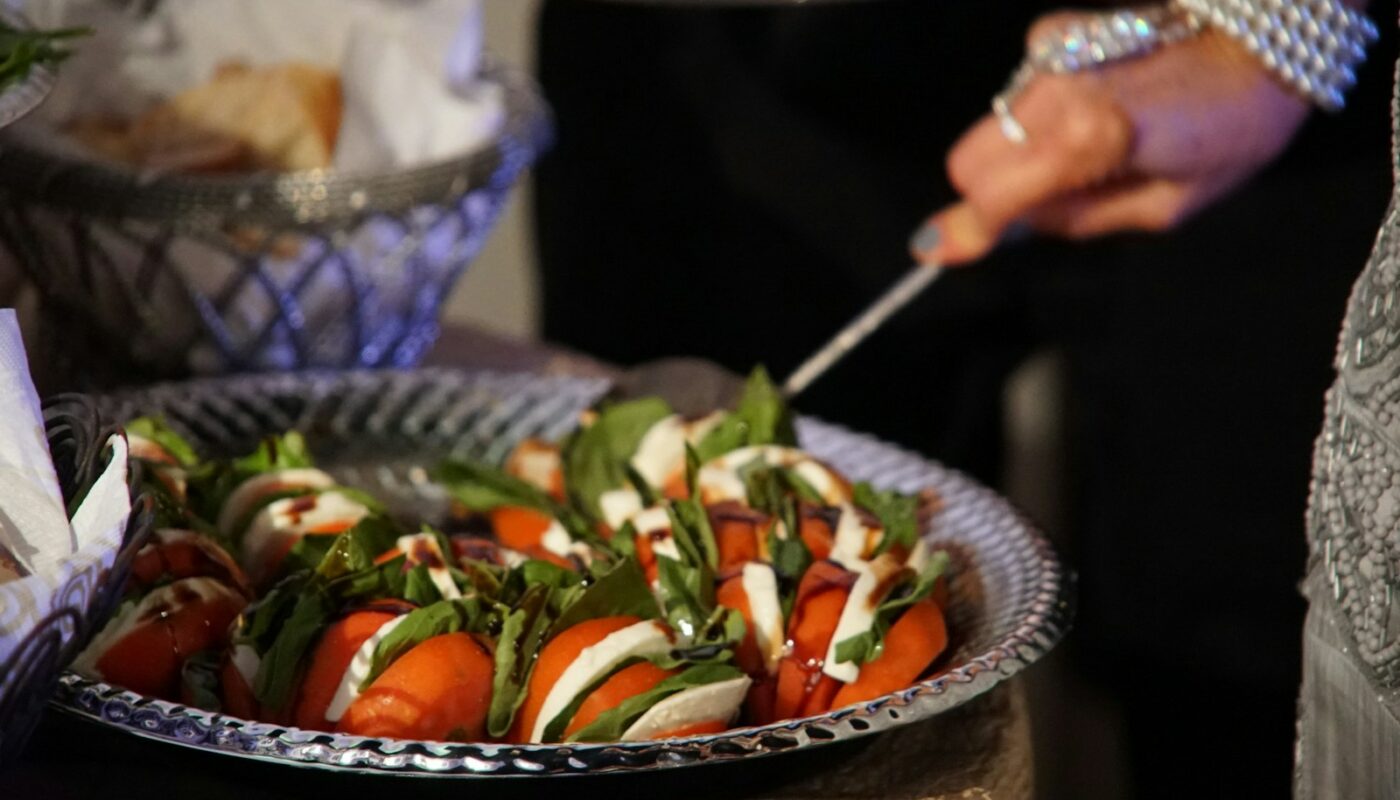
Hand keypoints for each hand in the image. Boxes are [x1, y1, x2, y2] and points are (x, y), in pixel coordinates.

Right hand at [913, 16, 1310, 264]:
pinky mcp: (1055, 31)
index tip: (932, 250)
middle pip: (972, 157)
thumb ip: (1076, 221)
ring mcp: (1051, 54)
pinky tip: (1095, 108)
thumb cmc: (1231, 131)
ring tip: (1093, 148)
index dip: (966, 230)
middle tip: (1050, 198)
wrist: (1263, 41)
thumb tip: (1006, 232)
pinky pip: (1020, 93)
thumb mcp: (1165, 208)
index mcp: (1090, 137)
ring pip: (995, 127)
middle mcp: (1058, 89)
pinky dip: (1041, 116)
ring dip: (1024, 152)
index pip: (993, 195)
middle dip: (993, 190)